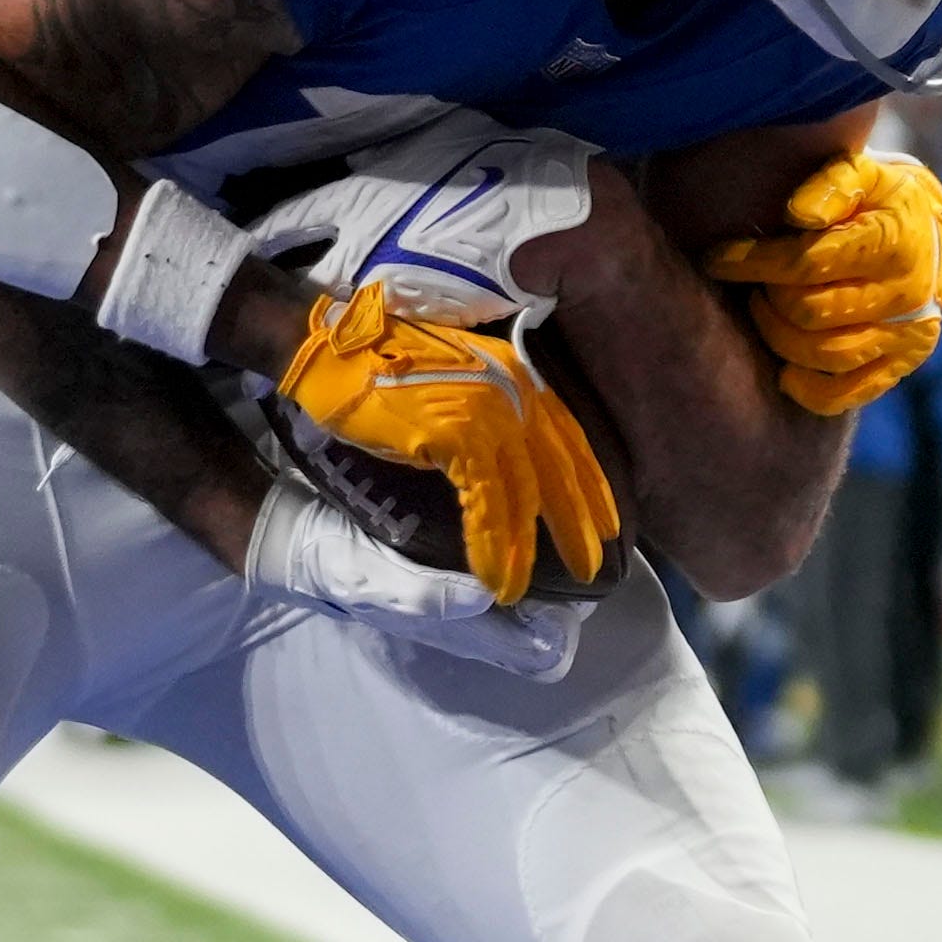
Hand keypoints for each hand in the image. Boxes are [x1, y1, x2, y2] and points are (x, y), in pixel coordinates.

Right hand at [241, 476, 594, 676]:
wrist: (295, 534)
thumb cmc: (334, 564)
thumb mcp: (371, 581)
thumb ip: (423, 595)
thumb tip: (485, 599)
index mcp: (460, 629)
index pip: (537, 654)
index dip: (566, 631)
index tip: (575, 593)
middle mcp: (472, 612)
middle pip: (547, 624)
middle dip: (572, 597)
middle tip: (576, 553)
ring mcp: (465, 584)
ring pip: (533, 591)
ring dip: (553, 570)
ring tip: (563, 528)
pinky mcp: (454, 554)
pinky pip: (506, 560)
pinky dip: (527, 544)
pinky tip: (530, 510)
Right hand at [277, 276, 626, 604]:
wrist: (332, 352)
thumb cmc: (382, 368)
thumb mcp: (455, 382)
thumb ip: (488, 409)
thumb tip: (504, 454)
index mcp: (516, 377)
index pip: (567, 439)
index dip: (589, 485)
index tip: (608, 523)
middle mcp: (512, 392)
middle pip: (558, 470)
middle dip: (576, 524)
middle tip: (592, 568)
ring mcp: (487, 412)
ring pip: (523, 495)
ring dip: (523, 551)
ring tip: (522, 589)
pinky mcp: (457, 435)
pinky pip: (486, 506)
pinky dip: (491, 548)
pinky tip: (493, 577)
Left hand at [699, 146, 941, 415]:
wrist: (929, 233)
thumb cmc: (880, 197)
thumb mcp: (863, 173)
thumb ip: (831, 185)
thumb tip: (798, 215)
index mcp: (894, 241)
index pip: (807, 263)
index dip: (752, 263)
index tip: (715, 258)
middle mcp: (907, 293)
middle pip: (809, 312)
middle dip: (767, 298)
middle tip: (754, 283)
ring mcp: (907, 335)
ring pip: (823, 354)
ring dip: (778, 336)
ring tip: (765, 310)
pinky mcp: (902, 363)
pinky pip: (847, 394)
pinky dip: (808, 390)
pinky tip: (784, 370)